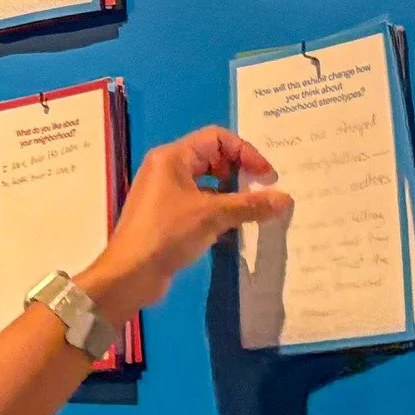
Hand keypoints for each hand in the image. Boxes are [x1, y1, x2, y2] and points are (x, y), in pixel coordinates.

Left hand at [78, 126, 291, 325]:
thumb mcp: (212, 216)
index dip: (245, 152)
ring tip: (251, 210)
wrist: (129, 275)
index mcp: (173, 157)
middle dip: (238, 172)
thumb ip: (249, 205)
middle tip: (260, 191)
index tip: (266, 176)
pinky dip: (217, 211)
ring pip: (206, 184)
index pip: (217, 138)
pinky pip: (198, 204)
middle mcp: (167, 169)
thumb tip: (285, 199)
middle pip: (212, 158)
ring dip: (230, 194)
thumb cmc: (167, 234)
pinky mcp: (166, 217)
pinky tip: (232, 228)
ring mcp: (164, 194)